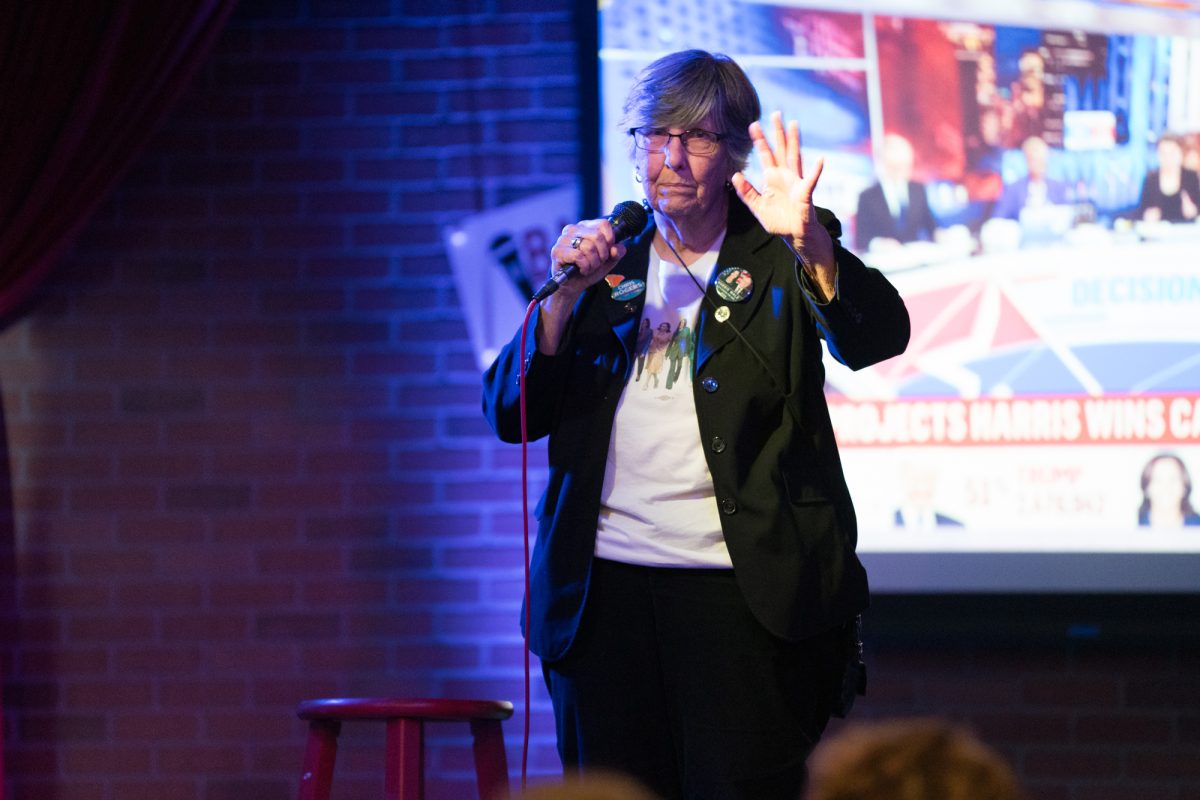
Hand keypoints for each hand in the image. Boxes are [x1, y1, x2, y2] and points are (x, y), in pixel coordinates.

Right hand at [546, 218, 626, 299]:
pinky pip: (579, 256)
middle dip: (602, 254)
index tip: (607, 251)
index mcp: (586, 226)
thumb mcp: (608, 260)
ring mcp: (563, 239)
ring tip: (588, 267)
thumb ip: (617, 252)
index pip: (603, 224)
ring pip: (589, 247)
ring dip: (593, 263)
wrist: (574, 286)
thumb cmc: (589, 268)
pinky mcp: (557, 251)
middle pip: (597, 236)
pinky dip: (585, 267)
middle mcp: (573, 229)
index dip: (610, 240)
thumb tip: (615, 249)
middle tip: (597, 263)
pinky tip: (581, 270)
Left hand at [731, 111, 835, 295]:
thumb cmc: (779, 220)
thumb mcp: (757, 207)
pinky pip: (811, 181)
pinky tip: (820, 159)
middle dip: (777, 132)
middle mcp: (785, 175)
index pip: (765, 154)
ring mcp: (796, 182)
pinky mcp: (805, 194)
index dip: (760, 140)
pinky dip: (816, 171)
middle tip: (775, 113)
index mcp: (773, 178)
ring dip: (794, 141)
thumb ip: (746, 192)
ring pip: (795, 157)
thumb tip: (735, 175)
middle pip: (781, 149)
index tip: (753, 124)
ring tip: (794, 124)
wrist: (795, 235)